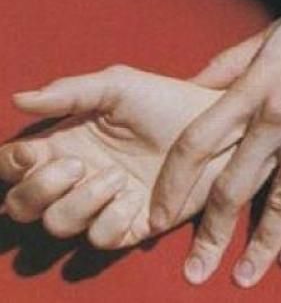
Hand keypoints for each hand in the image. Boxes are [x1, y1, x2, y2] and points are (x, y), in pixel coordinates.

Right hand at [0, 66, 231, 247]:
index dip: (10, 165)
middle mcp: (78, 178)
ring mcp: (105, 204)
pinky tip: (132, 195)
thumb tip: (18, 100)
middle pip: (21, 205)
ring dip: (79, 202)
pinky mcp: (134, 224)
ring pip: (58, 225)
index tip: (34, 152)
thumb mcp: (118, 86)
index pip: (13, 165)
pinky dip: (110, 219)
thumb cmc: (168, 101)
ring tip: (116, 176)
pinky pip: (102, 239)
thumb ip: (70, 92)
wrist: (216, 125)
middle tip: (75, 166)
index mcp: (65, 143)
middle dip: (37, 191)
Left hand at [149, 8, 280, 286]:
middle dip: (210, 235)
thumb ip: (233, 62)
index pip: (197, 141)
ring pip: (280, 202)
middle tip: (194, 272)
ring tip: (243, 277)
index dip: (173, 184)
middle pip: (233, 185)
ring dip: (261, 246)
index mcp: (258, 83)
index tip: (159, 215)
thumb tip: (188, 88)